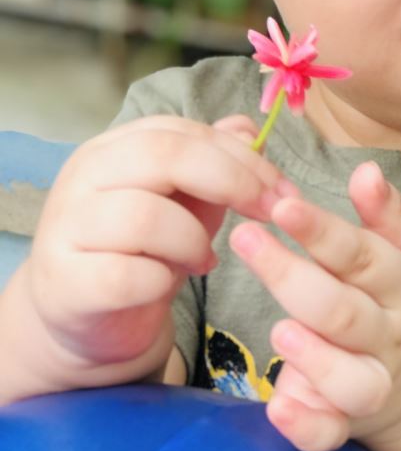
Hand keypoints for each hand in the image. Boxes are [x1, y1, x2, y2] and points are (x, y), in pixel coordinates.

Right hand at [24, 114, 288, 380]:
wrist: (86, 319)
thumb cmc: (143, 250)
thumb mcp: (186, 201)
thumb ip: (216, 163)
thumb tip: (250, 131)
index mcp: (113, 148)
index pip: (182, 132)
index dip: (241, 156)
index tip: (284, 190)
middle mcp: (83, 177)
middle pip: (164, 156)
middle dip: (231, 181)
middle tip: (268, 214)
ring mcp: (68, 229)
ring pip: (144, 216)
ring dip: (192, 239)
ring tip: (205, 259)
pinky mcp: (67, 283)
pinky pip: (126, 275)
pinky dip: (162, 280)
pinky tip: (170, 284)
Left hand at [229, 161, 400, 450]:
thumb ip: (388, 212)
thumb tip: (366, 169)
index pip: (361, 253)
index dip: (322, 230)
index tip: (281, 204)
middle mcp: (389, 334)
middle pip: (343, 310)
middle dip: (292, 276)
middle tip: (244, 240)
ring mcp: (372, 383)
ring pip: (349, 378)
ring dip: (314, 357)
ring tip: (278, 331)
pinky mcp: (348, 424)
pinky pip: (330, 433)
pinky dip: (307, 425)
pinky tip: (279, 406)